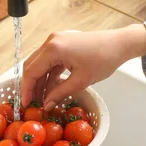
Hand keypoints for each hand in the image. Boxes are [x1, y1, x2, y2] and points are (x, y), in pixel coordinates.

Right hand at [21, 24, 145, 109]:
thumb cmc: (103, 59)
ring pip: (40, 63)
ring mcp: (57, 40)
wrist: (120, 44)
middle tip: (32, 103)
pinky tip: (51, 88)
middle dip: (31, 85)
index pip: (31, 71)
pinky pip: (50, 60)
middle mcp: (51, 41)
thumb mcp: (81, 81)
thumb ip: (60, 93)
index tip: (26, 104)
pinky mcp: (63, 42)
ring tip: (42, 99)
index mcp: (53, 49)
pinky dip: (49, 74)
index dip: (27, 90)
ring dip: (40, 81)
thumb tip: (46, 105)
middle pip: (32, 66)